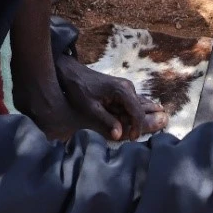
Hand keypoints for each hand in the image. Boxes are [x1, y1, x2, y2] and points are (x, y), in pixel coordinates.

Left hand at [50, 55, 167, 140]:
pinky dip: (126, 112)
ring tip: (115, 125)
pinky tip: (116, 117)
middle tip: (120, 132)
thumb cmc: (80, 90)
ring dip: (128, 118)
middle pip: (139, 110)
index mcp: (123, 90)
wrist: (73, 74)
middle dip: (132, 123)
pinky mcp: (123, 89)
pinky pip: (130, 103)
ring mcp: (127, 87)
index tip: (132, 139)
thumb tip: (119, 136)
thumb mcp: (91, 109)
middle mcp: (129, 87)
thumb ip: (107, 121)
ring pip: (135, 107)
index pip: (138, 112)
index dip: (137, 128)